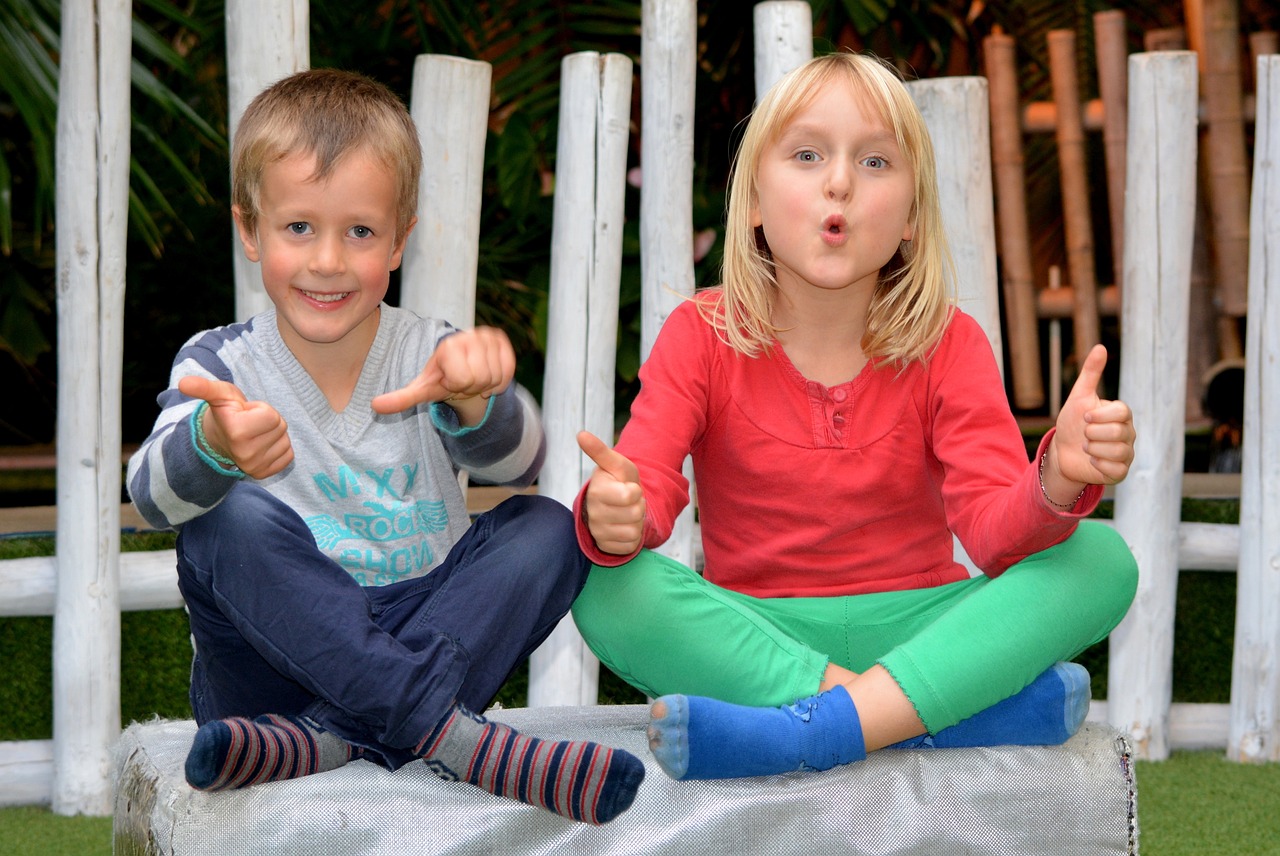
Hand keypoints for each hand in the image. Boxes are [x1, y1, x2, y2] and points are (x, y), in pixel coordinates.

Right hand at [178, 376, 293, 478]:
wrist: (217, 440)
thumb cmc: (224, 413)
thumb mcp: (218, 395)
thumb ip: (204, 387)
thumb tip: (183, 383)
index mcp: (236, 431)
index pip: (272, 415)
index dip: (260, 409)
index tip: (245, 413)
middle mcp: (245, 454)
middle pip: (280, 426)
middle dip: (268, 420)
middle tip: (250, 423)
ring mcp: (254, 467)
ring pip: (285, 440)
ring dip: (273, 434)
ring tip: (254, 433)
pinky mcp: (263, 474)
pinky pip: (288, 454)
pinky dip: (278, 448)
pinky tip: (261, 445)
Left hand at [372, 327, 514, 425]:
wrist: (463, 371)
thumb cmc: (442, 380)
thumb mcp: (422, 390)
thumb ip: (401, 398)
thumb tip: (375, 406)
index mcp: (447, 346)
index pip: (463, 379)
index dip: (458, 386)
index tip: (450, 380)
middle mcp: (468, 335)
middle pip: (481, 378)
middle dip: (473, 386)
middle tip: (463, 380)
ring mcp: (487, 335)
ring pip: (496, 376)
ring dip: (486, 384)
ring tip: (474, 377)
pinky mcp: (501, 339)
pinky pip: (508, 371)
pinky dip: (500, 380)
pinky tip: (487, 375)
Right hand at [578, 430, 644, 555]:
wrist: (612, 505)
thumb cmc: (616, 481)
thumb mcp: (616, 464)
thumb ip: (600, 451)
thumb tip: (581, 434)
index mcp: (596, 491)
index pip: (630, 495)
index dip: (635, 490)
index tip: (627, 487)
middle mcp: (593, 513)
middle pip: (635, 514)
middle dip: (638, 506)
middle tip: (628, 501)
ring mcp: (598, 532)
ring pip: (634, 532)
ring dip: (636, 522)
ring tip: (626, 513)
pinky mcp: (605, 546)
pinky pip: (630, 545)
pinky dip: (632, 536)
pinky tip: (624, 526)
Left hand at [1045, 344, 1134, 498]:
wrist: (1061, 452)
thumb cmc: (1072, 422)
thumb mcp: (1079, 396)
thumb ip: (1091, 373)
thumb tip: (1100, 346)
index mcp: (1122, 414)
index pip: (1122, 411)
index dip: (1100, 415)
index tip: (1084, 417)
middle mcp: (1129, 433)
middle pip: (1119, 432)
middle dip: (1092, 433)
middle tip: (1083, 434)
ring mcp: (1127, 453)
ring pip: (1119, 451)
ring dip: (1094, 449)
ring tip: (1085, 447)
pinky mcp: (1120, 472)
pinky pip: (1117, 469)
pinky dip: (1098, 465)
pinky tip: (1090, 461)